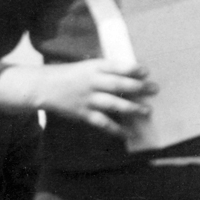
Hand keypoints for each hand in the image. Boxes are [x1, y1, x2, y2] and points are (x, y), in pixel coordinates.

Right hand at [0, 60, 154, 138]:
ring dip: (131, 108)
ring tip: (147, 111)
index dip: (131, 69)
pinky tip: (127, 134)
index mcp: (94, 67)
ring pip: (113, 104)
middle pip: (118, 85)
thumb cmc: (74, 74)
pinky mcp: (83, 114)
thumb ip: (109, 69)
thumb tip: (136, 74)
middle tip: (155, 89)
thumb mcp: (89, 65)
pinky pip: (101, 122)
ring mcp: (87, 99)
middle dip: (138, 87)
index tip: (146, 71)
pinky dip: (115, 129)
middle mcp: (92, 82)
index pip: (116, 66)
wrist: (44, 86)